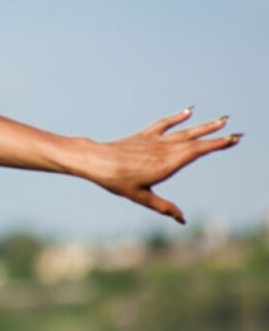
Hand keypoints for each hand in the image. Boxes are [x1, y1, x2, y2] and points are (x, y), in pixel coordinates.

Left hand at [88, 107, 240, 224]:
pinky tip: (189, 111)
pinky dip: (177, 117)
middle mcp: (164, 150)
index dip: (216, 145)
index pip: (197, 152)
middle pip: (195, 141)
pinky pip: (164, 124)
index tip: (233, 139)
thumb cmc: (116, 181)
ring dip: (203, 126)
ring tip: (221, 119)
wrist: (95, 160)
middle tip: (237, 132)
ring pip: (183, 131)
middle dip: (216, 136)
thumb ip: (163, 207)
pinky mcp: (144, 136)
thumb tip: (183, 220)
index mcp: (166, 165)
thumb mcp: (141, 197)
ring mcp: (154, 141)